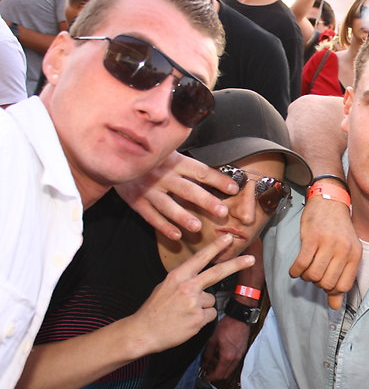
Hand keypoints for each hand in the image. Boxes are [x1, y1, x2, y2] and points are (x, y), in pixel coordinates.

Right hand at [115, 152, 238, 239]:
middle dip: (206, 201)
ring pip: (168, 205)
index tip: (234, 188)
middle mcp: (162, 175)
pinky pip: (151, 216)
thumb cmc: (151, 158)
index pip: (200, 171)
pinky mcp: (136, 201)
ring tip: (197, 227)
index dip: (217, 180)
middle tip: (222, 212)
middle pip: (187, 189)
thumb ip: (189, 164)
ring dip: (182, 217)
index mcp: (175, 161)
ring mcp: (148, 189)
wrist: (113, 157)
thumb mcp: (169, 152)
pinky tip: (176, 236)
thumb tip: (219, 172)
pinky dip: (163, 226)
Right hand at [127, 234, 254, 355]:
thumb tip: (199, 278)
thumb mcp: (165, 286)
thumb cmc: (154, 310)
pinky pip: (210, 315)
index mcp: (178, 276)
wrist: (143, 332)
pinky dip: (202, 320)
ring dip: (202, 308)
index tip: (228, 239)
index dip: (216, 247)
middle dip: (236, 264)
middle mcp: (188, 287)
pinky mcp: (199, 319)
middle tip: (251, 259)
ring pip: (211, 301)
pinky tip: (187, 322)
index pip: (200, 258)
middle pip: (218, 273)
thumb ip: (184, 280)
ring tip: (184, 314)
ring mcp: (194, 303)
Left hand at [201, 315, 249, 380]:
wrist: (239, 318)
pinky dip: (227, 363)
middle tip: (207, 371)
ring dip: (221, 369)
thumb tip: (204, 362)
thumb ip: (208, 354)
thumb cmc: (228, 326)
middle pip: (225, 374)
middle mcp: (235, 358)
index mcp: (227, 356)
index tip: (204, 377)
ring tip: (213, 362)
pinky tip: (221, 356)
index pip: (218, 374)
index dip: (209, 377)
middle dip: (215, 375)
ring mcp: (240, 355)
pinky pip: (234, 363)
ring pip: (230, 369)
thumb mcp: (213, 340)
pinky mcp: (242, 352)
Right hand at [289, 195, 361, 309]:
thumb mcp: (345, 252)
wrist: (330, 201)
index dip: (331, 290)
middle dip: (317, 284)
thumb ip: (341, 279)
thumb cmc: (338, 229)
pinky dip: (295, 271)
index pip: (343, 286)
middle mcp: (343, 250)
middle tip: (314, 275)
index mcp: (355, 255)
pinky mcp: (312, 238)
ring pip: (313, 275)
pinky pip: (301, 264)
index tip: (325, 284)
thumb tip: (335, 307)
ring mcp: (328, 244)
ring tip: (305, 270)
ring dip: (306, 277)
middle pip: (326, 283)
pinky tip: (295, 269)